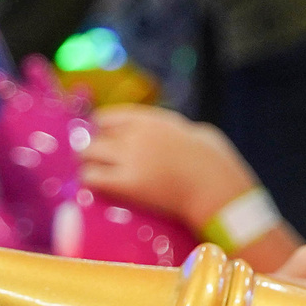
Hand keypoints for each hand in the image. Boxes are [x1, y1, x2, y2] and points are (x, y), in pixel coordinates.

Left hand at [83, 106, 254, 228]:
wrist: (217, 187)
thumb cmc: (215, 162)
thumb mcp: (195, 133)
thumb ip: (175, 131)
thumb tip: (177, 134)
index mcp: (152, 120)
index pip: (107, 117)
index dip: (103, 131)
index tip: (105, 141)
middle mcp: (137, 135)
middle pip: (94, 137)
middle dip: (93, 150)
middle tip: (98, 163)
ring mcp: (131, 158)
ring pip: (87, 155)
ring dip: (90, 165)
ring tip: (97, 176)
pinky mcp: (127, 183)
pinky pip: (92, 178)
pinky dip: (92, 182)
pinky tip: (100, 188)